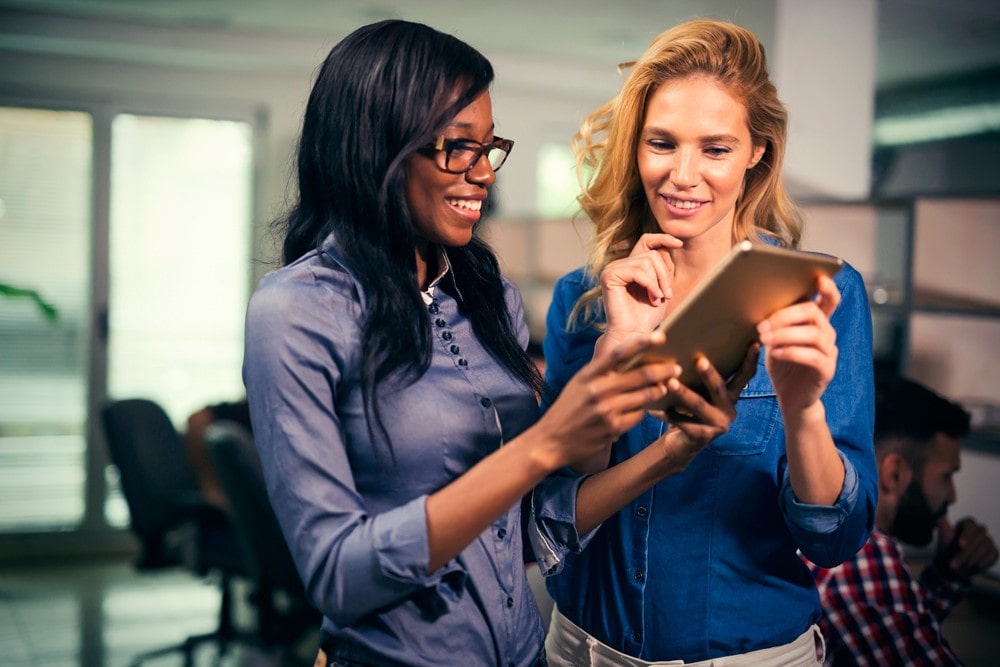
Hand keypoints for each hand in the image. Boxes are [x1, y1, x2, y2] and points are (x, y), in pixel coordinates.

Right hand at [533, 331, 679, 470]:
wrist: (551, 440)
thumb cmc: (568, 408)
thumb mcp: (579, 383)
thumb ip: (602, 372)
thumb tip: (632, 359)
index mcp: (588, 374)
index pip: (620, 353)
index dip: (642, 342)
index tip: (661, 336)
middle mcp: (597, 390)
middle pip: (641, 375)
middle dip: (663, 370)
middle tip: (676, 368)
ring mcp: (606, 410)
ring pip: (645, 396)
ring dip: (658, 391)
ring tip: (664, 388)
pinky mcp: (612, 429)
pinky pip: (638, 416)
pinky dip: (643, 411)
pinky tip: (643, 409)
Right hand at [600, 233, 682, 342]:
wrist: (633, 335)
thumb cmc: (647, 316)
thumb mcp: (661, 287)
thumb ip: (663, 267)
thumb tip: (669, 245)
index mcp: (630, 265)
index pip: (646, 241)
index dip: (662, 239)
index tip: (679, 244)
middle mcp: (619, 264)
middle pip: (651, 254)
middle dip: (664, 274)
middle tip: (666, 295)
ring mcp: (612, 269)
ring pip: (647, 261)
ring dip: (658, 283)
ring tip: (657, 299)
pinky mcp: (609, 276)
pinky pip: (638, 271)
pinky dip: (650, 285)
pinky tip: (652, 298)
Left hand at [648, 344, 759, 472]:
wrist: (682, 442)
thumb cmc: (688, 408)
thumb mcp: (698, 390)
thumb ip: (699, 373)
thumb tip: (685, 341)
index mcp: (730, 394)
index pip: (744, 375)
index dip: (750, 360)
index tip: (755, 342)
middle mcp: (729, 409)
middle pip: (719, 388)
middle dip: (709, 374)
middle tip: (699, 360)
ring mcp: (718, 425)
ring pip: (699, 405)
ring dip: (684, 393)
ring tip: (670, 383)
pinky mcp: (703, 437)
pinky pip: (683, 423)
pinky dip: (667, 415)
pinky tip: (654, 409)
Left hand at [757, 274, 839, 413]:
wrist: (790, 398)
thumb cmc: (781, 364)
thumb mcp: (775, 340)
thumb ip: (774, 323)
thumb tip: (757, 305)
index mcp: (816, 323)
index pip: (829, 300)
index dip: (828, 288)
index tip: (819, 277)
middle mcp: (827, 334)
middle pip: (814, 313)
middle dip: (785, 315)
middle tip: (762, 325)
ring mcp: (829, 352)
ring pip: (813, 334)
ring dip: (785, 333)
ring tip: (764, 339)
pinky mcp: (826, 370)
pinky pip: (812, 356)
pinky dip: (791, 352)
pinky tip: (775, 353)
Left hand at [937, 516, 999, 579]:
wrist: (952, 565)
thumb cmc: (947, 547)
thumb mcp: (943, 535)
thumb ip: (941, 522)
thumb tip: (938, 511)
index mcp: (967, 524)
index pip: (970, 524)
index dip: (967, 534)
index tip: (960, 544)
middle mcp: (980, 531)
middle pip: (978, 537)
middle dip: (966, 551)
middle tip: (954, 562)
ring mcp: (988, 541)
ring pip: (983, 548)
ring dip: (970, 559)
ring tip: (958, 567)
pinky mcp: (994, 552)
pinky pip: (991, 555)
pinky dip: (982, 562)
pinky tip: (974, 566)